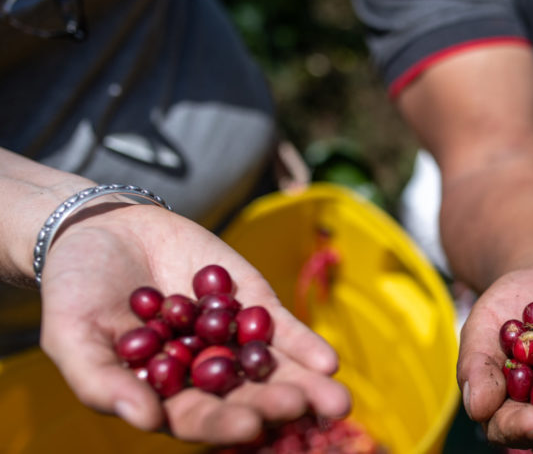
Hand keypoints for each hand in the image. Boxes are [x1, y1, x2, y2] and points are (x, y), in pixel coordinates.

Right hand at [37, 202, 351, 444]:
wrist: (102, 232)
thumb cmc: (76, 293)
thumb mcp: (73, 338)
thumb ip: (103, 382)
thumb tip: (145, 420)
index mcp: (164, 395)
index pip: (197, 419)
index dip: (222, 424)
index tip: (248, 426)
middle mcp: (205, 376)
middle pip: (246, 398)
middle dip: (275, 405)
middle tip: (300, 408)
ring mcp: (233, 342)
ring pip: (274, 371)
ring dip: (305, 386)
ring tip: (334, 399)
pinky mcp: (252, 306)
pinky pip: (283, 331)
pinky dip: (305, 346)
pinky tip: (328, 362)